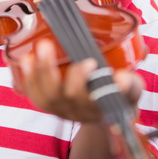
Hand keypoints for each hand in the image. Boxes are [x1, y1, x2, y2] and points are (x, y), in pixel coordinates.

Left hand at [19, 39, 143, 121]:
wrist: (100, 111)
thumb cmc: (114, 93)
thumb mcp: (129, 88)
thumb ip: (130, 83)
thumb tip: (122, 78)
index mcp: (108, 104)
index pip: (112, 97)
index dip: (117, 88)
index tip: (119, 76)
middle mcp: (85, 111)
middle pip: (75, 96)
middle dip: (73, 73)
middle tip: (79, 52)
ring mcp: (66, 110)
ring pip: (51, 96)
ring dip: (44, 70)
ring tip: (42, 47)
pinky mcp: (52, 107)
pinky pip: (38, 97)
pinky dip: (30, 78)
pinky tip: (27, 60)